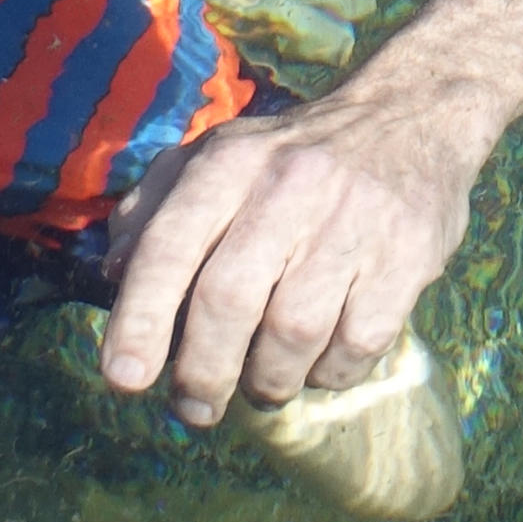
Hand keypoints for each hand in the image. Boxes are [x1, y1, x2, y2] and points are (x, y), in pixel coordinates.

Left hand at [97, 89, 488, 426]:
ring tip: (262, 381)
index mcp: (232, 159)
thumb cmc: (293, 156)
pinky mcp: (407, 255)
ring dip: (268, 381)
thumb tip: (110, 277)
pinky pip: (354, 348)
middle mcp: (288, 184)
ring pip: (291, 337)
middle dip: (201, 374)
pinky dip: (328, 373)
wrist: (412, 115)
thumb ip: (157, 207)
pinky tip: (320, 357)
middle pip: (228, 302)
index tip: (123, 378)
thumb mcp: (220, 155)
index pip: (171, 243)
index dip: (140, 318)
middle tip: (194, 406)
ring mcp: (353, 220)